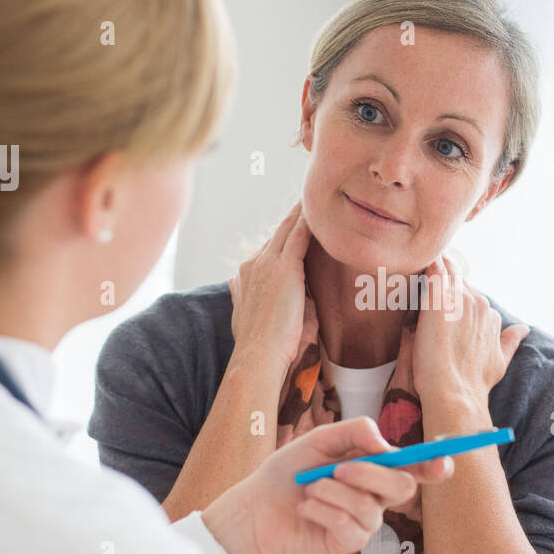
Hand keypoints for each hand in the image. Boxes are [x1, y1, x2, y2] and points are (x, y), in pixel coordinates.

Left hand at [201, 416, 454, 553]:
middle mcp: (376, 496)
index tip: (443, 460)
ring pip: (370, 506)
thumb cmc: (287, 472)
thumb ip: (354, 433)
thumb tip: (384, 442)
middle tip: (338, 468)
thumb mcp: (319, 440)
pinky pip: (351, 528)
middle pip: (403, 486)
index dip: (434, 465)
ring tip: (309, 489)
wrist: (255, 507)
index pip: (414, 467)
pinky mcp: (347, 544)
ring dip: (334, 492)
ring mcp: (364, 522)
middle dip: (372, 473)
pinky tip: (305, 509)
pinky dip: (324, 512)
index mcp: (374, 468)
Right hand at [227, 201, 309, 385]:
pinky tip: (318, 210)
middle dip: (293, 218)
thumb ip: (244, 297)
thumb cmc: (261, 346)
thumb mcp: (247, 316)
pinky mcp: (285, 268)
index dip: (282, 236)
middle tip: (308, 199)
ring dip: (301, 214)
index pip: (269, 248)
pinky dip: (309, 222)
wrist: (258, 355)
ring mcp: (268, 263)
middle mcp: (254, 264)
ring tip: (315, 198)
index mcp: (245, 275)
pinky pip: (300, 236)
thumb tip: (235, 284)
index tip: (293, 223)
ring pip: (289, 230)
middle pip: (278, 234)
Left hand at [412, 256, 528, 412]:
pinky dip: (429, 268)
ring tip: (424, 270)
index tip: (445, 301)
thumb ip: (510, 341)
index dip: (457, 297)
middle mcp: (478, 303)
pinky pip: (434, 272)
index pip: (471, 296)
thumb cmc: (474, 381)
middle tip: (428, 279)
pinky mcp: (438, 299)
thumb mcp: (500, 360)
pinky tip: (422, 266)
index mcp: (490, 315)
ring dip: (437, 272)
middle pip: (458, 283)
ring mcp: (459, 299)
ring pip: (447, 275)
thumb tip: (524, 329)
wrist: (454, 390)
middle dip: (446, 282)